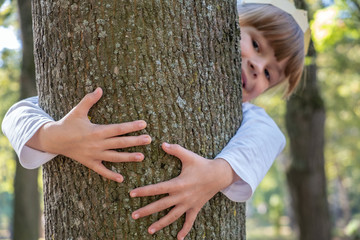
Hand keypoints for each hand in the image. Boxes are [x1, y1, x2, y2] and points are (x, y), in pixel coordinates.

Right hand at [27, 87, 151, 181]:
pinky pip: (102, 171)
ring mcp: (94, 155)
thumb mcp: (78, 110)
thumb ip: (89, 100)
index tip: (143, 124)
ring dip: (128, 157)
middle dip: (135, 141)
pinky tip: (121, 179)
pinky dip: (111, 175)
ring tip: (141, 157)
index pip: (118, 128)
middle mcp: (97, 144)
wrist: (54, 139)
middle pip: (120, 143)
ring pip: (115, 157)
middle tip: (149, 139)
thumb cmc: (68, 123)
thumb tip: (99, 88)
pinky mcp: (90, 163)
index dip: (131, 126)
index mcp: (97, 131)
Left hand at [130, 143, 237, 239]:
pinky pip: (190, 221)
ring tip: (149, 230)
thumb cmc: (202, 164)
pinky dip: (185, 230)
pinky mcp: (195, 208)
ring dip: (161, 224)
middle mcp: (181, 196)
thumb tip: (162, 144)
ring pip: (172, 216)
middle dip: (146, 211)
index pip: (157, 189)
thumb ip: (175, 149)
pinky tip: (178, 238)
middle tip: (133, 215)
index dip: (144, 191)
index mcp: (178, 184)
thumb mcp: (188, 156)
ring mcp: (188, 204)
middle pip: (161, 205)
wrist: (219, 175)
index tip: (131, 194)